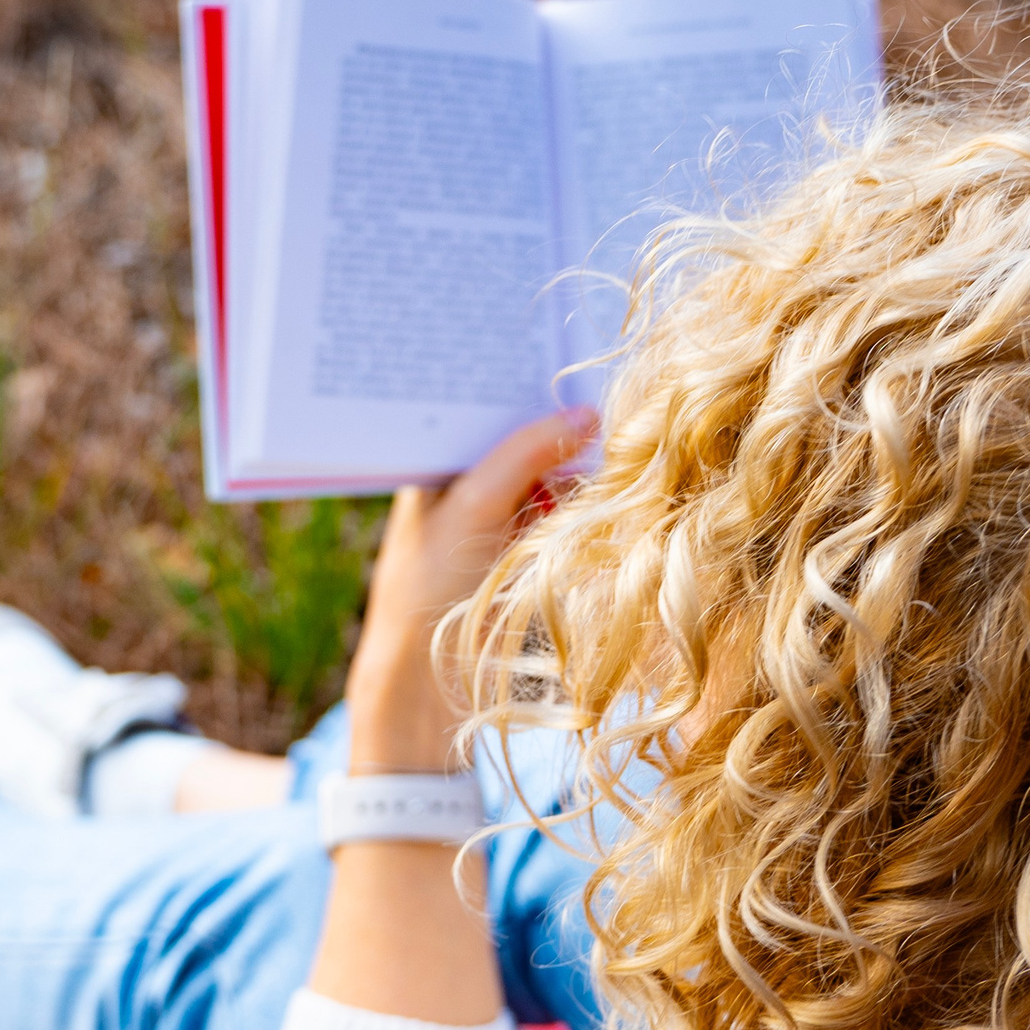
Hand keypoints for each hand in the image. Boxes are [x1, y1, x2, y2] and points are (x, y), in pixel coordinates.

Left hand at [344, 408, 596, 775]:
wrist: (422, 674)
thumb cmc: (429, 579)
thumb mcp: (476, 504)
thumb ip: (526, 454)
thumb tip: (587, 415)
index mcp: (432, 460)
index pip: (479, 405)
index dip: (517, 383)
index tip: (560, 355)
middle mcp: (459, 481)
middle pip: (517, 435)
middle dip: (552, 421)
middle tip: (598, 396)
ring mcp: (490, 514)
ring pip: (542, 471)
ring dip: (570, 460)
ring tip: (608, 434)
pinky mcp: (517, 547)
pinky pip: (553, 507)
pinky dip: (574, 498)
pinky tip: (600, 484)